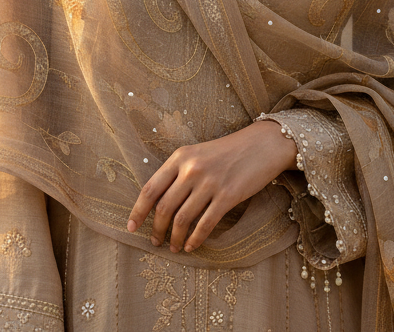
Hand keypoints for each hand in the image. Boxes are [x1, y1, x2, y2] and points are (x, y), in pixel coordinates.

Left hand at [125, 119, 297, 253]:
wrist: (262, 144)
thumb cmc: (228, 151)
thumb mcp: (197, 153)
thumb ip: (178, 172)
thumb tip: (159, 202)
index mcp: (180, 157)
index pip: (150, 188)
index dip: (138, 211)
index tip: (131, 227)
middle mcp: (191, 169)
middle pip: (164, 207)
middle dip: (157, 229)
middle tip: (155, 242)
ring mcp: (210, 183)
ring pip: (182, 219)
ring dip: (175, 238)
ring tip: (174, 247)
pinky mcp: (228, 196)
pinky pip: (205, 224)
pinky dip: (195, 239)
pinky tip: (191, 246)